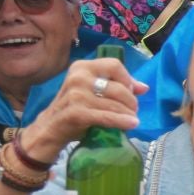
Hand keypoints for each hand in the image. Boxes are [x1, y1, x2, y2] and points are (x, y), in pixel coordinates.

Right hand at [17, 56, 145, 159]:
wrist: (49, 129)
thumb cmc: (75, 108)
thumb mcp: (93, 92)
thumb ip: (116, 86)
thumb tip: (143, 87)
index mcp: (82, 67)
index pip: (115, 65)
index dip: (128, 79)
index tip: (132, 91)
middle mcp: (78, 77)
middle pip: (118, 87)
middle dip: (130, 100)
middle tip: (133, 110)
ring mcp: (76, 94)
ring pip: (115, 103)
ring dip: (128, 113)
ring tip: (132, 119)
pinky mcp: (76, 112)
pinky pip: (106, 116)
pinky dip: (121, 121)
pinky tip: (131, 124)